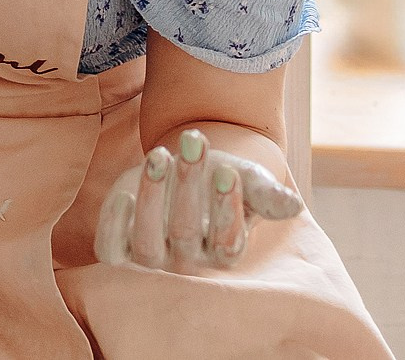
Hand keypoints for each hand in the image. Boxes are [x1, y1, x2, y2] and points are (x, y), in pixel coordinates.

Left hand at [95, 128, 303, 272]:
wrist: (178, 167)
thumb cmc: (218, 176)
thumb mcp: (246, 178)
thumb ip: (267, 193)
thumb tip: (294, 205)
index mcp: (223, 252)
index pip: (228, 243)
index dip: (227, 208)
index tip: (228, 171)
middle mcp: (187, 263)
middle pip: (186, 233)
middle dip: (190, 185)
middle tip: (195, 141)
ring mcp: (150, 258)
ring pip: (147, 243)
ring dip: (151, 196)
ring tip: (160, 155)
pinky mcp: (117, 247)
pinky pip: (111, 251)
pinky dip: (114, 226)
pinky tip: (122, 195)